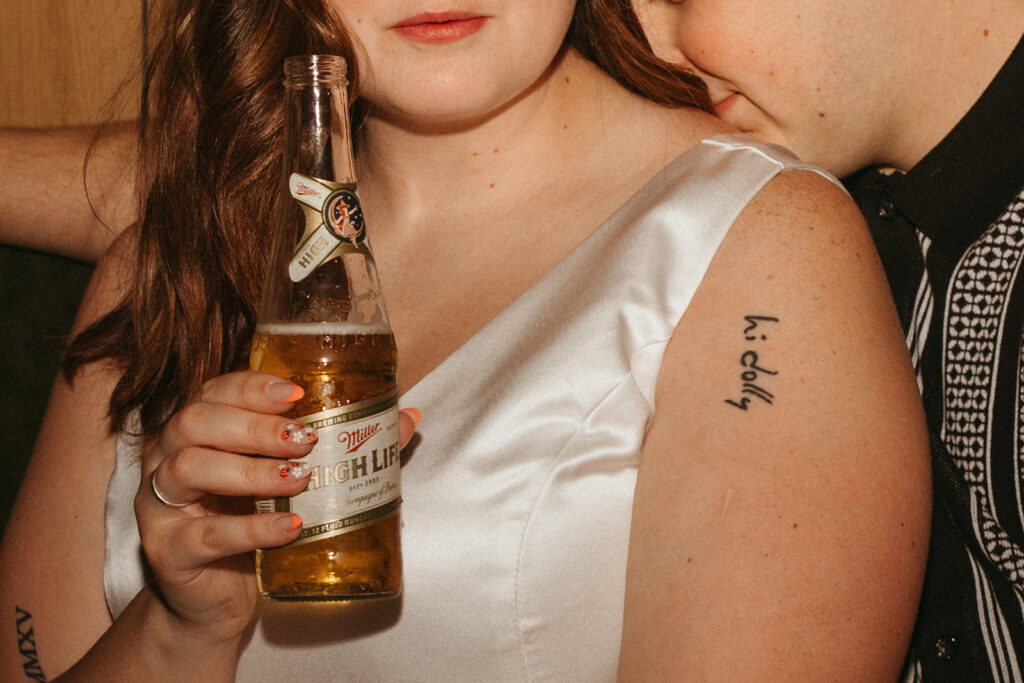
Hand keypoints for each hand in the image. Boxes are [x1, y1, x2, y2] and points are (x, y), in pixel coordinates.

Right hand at [134, 370, 417, 644]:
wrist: (216, 598)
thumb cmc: (253, 522)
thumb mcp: (292, 480)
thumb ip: (342, 445)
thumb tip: (406, 416)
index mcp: (200, 429)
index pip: (216, 390)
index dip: (253, 386)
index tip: (298, 392)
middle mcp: (170, 457)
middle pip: (196, 421)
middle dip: (254, 425)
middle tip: (304, 439)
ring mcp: (160, 504)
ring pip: (190, 468)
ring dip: (251, 470)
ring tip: (299, 479)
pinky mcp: (166, 550)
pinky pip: (203, 535)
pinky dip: (251, 530)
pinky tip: (290, 528)